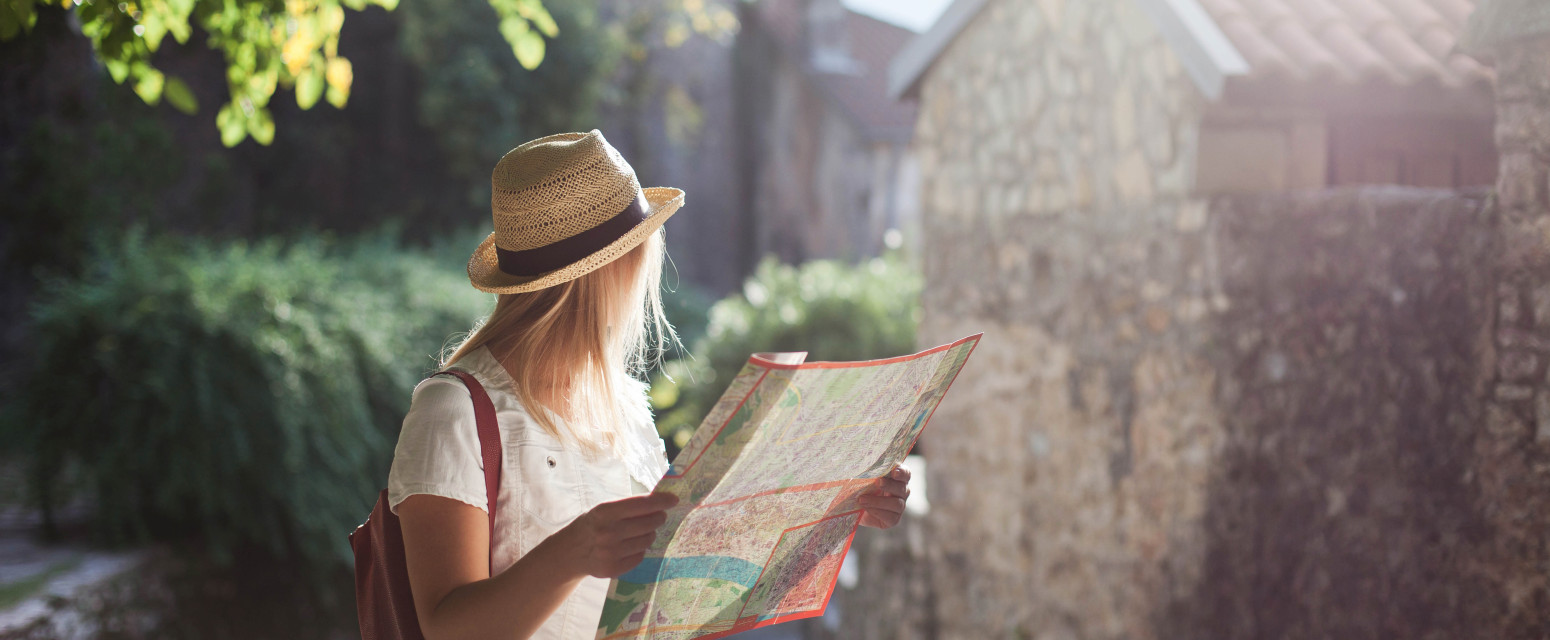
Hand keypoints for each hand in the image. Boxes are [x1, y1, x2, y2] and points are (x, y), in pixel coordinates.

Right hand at [549, 492, 677, 578]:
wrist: (569, 553)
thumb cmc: (592, 525)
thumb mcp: (603, 510)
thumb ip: (629, 506)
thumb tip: (661, 501)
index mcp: (605, 512)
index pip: (641, 505)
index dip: (661, 501)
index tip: (674, 500)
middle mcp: (608, 532)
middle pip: (649, 524)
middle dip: (659, 518)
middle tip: (660, 516)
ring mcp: (611, 552)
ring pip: (647, 541)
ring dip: (650, 534)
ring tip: (642, 531)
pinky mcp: (613, 568)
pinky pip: (640, 556)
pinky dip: (640, 550)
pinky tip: (631, 546)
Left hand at [858, 466, 910, 528]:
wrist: (852, 508)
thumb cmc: (859, 488)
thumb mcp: (862, 478)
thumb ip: (868, 472)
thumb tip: (862, 466)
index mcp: (897, 478)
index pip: (906, 473)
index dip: (902, 472)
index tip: (894, 472)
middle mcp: (901, 492)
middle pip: (902, 488)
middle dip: (890, 485)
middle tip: (878, 482)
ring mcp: (899, 507)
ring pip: (897, 504)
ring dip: (879, 501)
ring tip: (862, 499)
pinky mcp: (893, 519)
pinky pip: (890, 516)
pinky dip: (877, 511)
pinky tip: (865, 508)